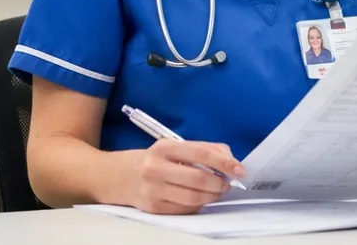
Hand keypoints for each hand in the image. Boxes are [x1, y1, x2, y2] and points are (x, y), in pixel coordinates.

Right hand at [124, 139, 246, 213]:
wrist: (116, 176)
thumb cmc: (152, 160)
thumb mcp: (173, 147)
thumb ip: (203, 149)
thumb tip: (230, 159)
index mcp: (164, 147)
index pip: (201, 154)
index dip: (224, 163)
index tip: (240, 170)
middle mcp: (156, 168)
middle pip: (199, 179)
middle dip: (220, 183)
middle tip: (227, 184)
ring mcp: (153, 190)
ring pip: (194, 198)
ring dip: (212, 196)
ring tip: (216, 191)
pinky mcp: (153, 207)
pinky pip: (185, 209)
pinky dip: (198, 204)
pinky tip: (199, 198)